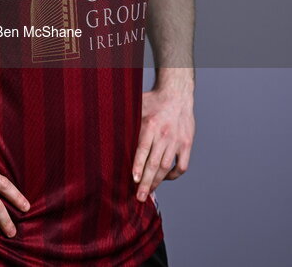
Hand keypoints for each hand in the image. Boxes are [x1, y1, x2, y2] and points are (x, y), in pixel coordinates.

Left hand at [132, 87, 194, 201]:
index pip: (143, 149)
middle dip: (147, 182)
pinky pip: (182, 166)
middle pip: (155, 163)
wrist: (177, 94)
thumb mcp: (137, 106)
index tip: (133, 179)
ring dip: (158, 181)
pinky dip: (174, 175)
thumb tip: (104, 126)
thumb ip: (126, 119)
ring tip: (149, 192)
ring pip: (167, 167)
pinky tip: (165, 178)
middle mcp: (165, 134)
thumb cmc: (153, 101)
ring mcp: (177, 141)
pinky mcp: (187, 144)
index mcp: (151, 125)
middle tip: (139, 197)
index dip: (138, 165)